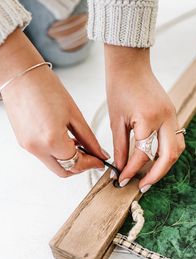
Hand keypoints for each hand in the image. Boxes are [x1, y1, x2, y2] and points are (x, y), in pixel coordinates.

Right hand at [0, 29, 107, 176]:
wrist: (20, 74)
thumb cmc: (45, 87)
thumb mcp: (74, 114)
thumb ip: (88, 139)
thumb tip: (99, 153)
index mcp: (52, 140)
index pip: (77, 164)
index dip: (92, 164)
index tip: (100, 161)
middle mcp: (37, 148)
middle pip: (64, 171)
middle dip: (80, 167)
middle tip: (91, 156)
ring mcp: (28, 147)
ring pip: (54, 165)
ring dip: (68, 160)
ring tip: (77, 144)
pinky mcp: (24, 143)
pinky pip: (44, 156)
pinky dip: (56, 153)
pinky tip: (63, 140)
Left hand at [105, 45, 184, 191]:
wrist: (130, 64)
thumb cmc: (119, 88)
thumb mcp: (116, 121)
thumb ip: (120, 147)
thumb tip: (119, 168)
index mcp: (149, 118)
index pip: (143, 154)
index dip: (131, 170)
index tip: (122, 180)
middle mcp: (166, 118)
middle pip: (169, 156)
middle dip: (156, 174)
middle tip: (143, 186)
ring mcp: (173, 115)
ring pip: (177, 149)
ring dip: (165, 165)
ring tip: (150, 175)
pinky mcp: (173, 114)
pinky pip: (176, 138)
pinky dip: (167, 152)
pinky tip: (155, 159)